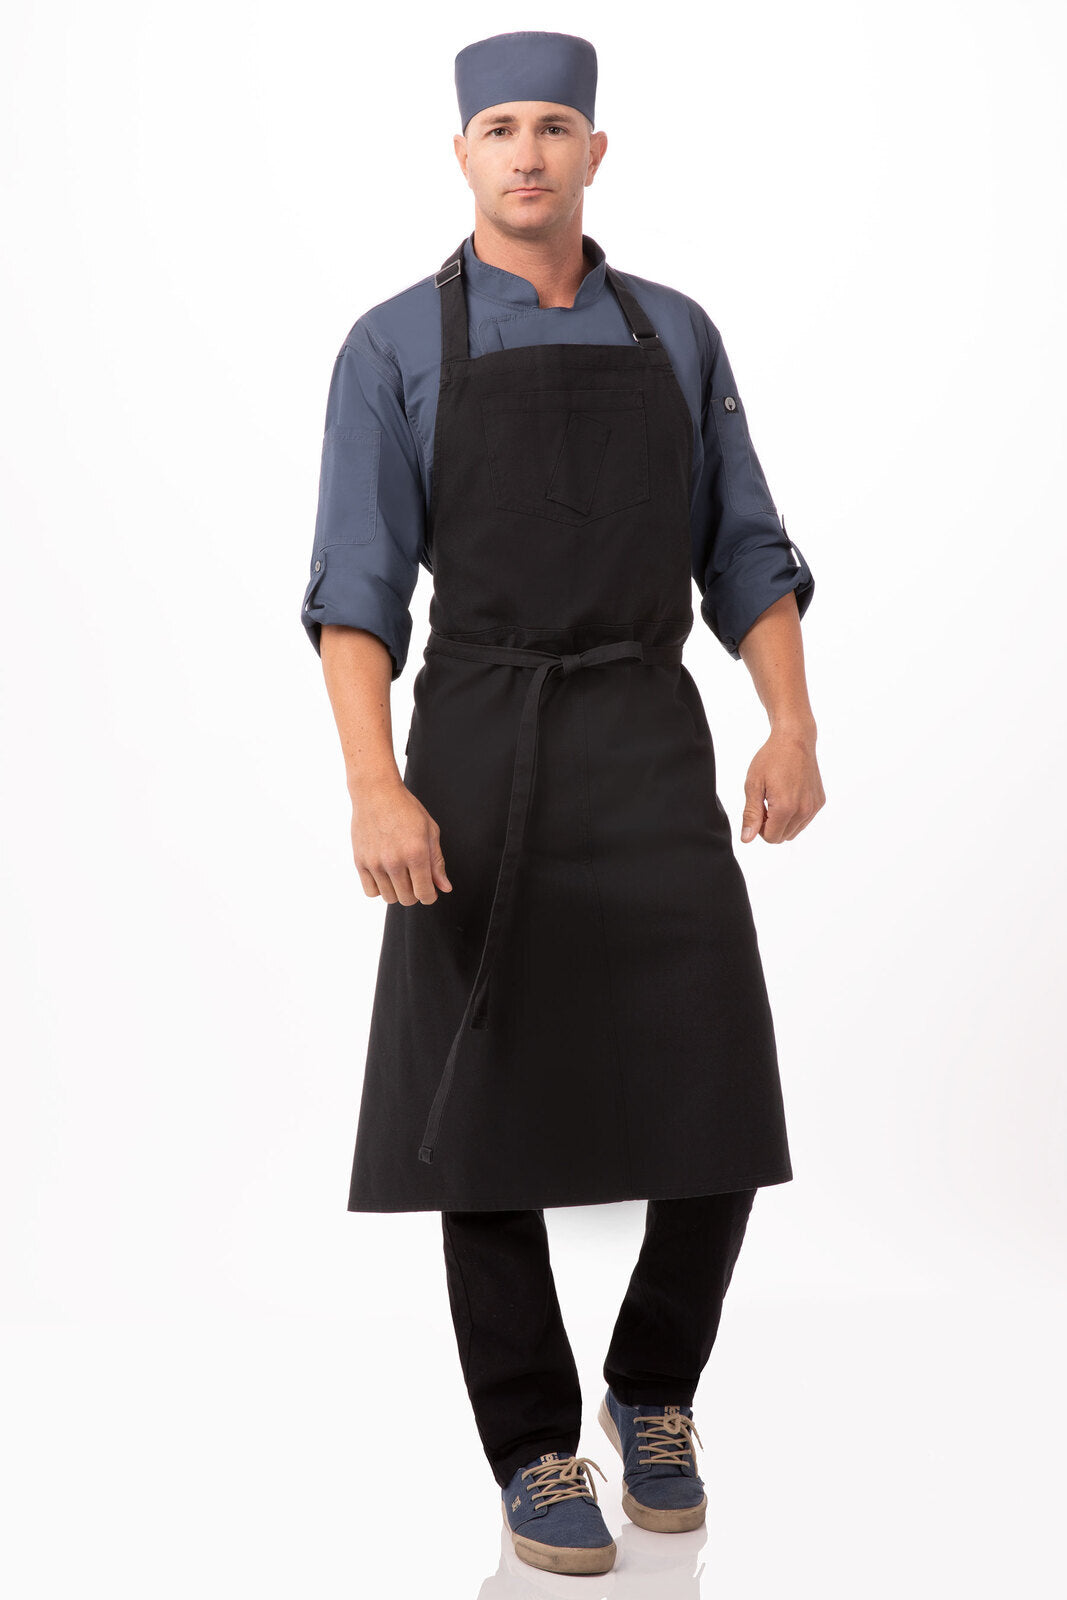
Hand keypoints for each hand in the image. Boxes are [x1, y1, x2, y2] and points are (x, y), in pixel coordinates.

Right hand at [350, 777, 452, 903]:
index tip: (430, 891)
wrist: (376, 793)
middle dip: (415, 893)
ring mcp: (375, 863)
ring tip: (400, 875)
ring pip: (389, 898)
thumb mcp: (430, 831)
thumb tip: (445, 888)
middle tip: (415, 879)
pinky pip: (371, 891)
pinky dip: (380, 889)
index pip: (425, 893)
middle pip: (407, 899)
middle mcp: (394, 861)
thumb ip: (437, 862)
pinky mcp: (360, 862)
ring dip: (397, 892)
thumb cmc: (406, 809)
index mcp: (416, 853)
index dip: (430, 896)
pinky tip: (385, 875)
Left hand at [740, 725, 824, 843]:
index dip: (759, 828)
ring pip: (794, 831)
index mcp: (786, 808)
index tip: (758, 808)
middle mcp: (804, 810)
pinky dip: (794, 814)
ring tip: (776, 798)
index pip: (770, 838)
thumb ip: (751, 815)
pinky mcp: (819, 801)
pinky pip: (804, 820)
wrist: (795, 739)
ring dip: (783, 822)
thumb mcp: (754, 785)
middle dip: (771, 826)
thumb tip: (747, 839)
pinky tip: (789, 794)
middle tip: (765, 802)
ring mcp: (814, 807)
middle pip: (782, 837)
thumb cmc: (771, 759)